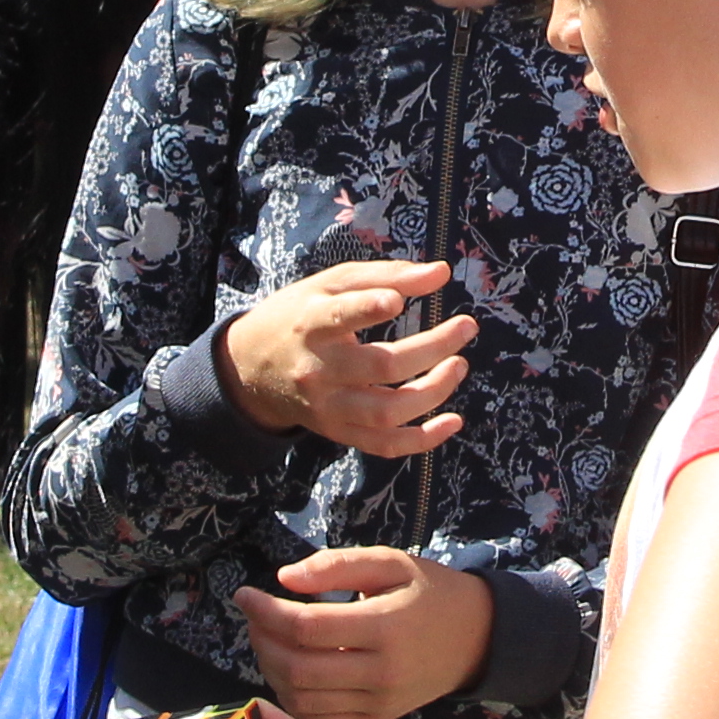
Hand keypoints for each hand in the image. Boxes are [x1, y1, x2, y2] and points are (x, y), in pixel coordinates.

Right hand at [215, 259, 474, 455]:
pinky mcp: (338, 432)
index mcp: (312, 324)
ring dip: (434, 392)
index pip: (340, 317)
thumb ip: (385, 275)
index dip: (368, 309)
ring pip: (388, 412)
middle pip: (382, 367)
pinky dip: (423, 440)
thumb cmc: (300, 315)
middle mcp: (319, 370)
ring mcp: (329, 408)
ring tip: (459, 366)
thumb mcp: (330, 283)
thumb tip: (441, 273)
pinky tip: (453, 421)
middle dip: (433, 348)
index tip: (397, 301)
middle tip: (466, 327)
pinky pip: (385, 446)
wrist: (252, 368)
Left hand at [234, 547, 495, 718]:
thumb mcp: (391, 562)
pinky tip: (287, 669)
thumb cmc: (431, 592)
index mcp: (385, 627)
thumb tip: (284, 579)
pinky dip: (290, 698)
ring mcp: (377, 703)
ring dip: (271, 669)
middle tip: (254, 617)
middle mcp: (380, 673)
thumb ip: (336, 565)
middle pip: (297, 667)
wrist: (477, 639)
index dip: (264, 611)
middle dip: (262, 641)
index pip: (306, 627)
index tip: (244, 595)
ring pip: (302, 698)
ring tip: (267, 640)